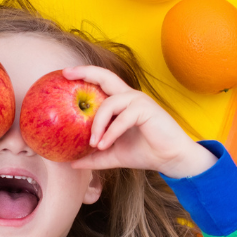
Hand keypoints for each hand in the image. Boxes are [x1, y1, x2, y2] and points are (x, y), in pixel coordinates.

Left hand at [66, 66, 215, 177]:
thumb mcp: (113, 155)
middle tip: (67, 74)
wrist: (171, 159)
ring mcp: (139, 101)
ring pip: (110, 103)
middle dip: (86, 72)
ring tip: (93, 143)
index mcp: (122, 102)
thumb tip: (71, 164)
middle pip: (106, 76)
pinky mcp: (147, 110)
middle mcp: (129, 97)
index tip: (65, 74)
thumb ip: (94, 157)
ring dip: (97, 123)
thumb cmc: (144, 152)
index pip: (102, 82)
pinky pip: (122, 118)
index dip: (85, 74)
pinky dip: (111, 132)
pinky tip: (104, 145)